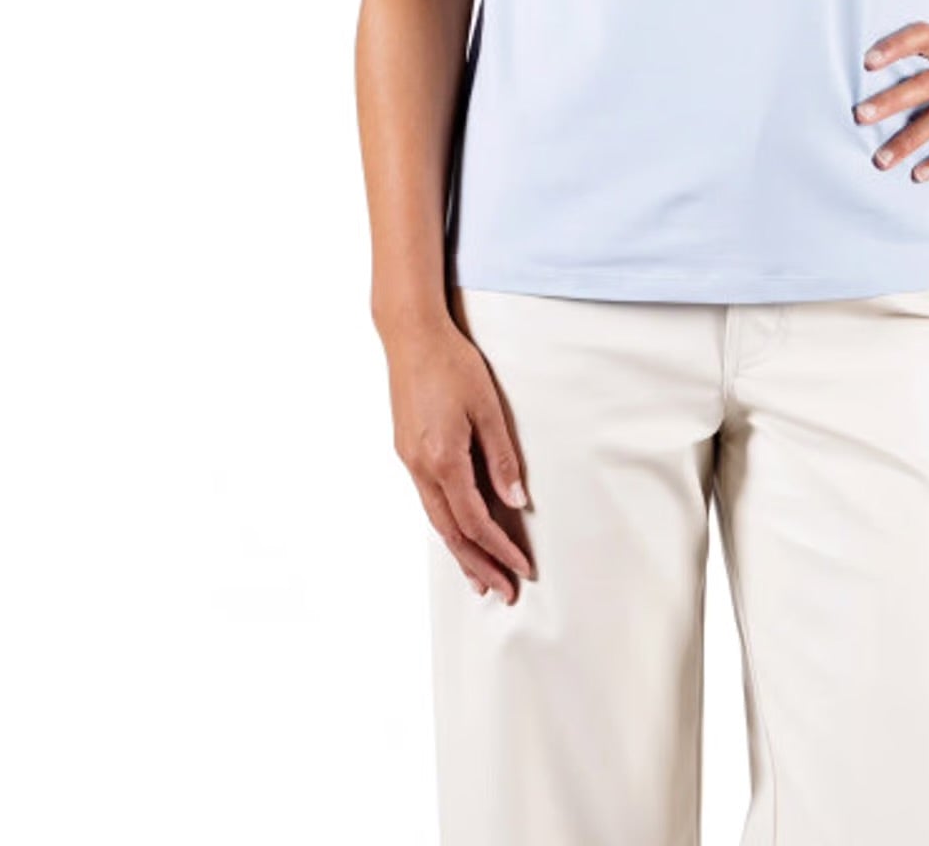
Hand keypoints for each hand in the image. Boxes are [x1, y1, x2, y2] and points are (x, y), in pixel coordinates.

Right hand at [385, 318, 534, 601]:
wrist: (410, 335)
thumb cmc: (453, 364)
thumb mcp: (488, 408)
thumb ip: (502, 458)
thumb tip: (516, 502)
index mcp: (443, 459)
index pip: (476, 521)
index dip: (500, 550)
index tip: (522, 570)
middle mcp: (421, 467)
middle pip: (451, 532)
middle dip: (478, 565)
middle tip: (503, 594)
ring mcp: (409, 460)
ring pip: (435, 520)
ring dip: (460, 551)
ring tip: (479, 579)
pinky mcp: (406, 451)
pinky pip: (428, 500)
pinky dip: (446, 525)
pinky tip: (457, 533)